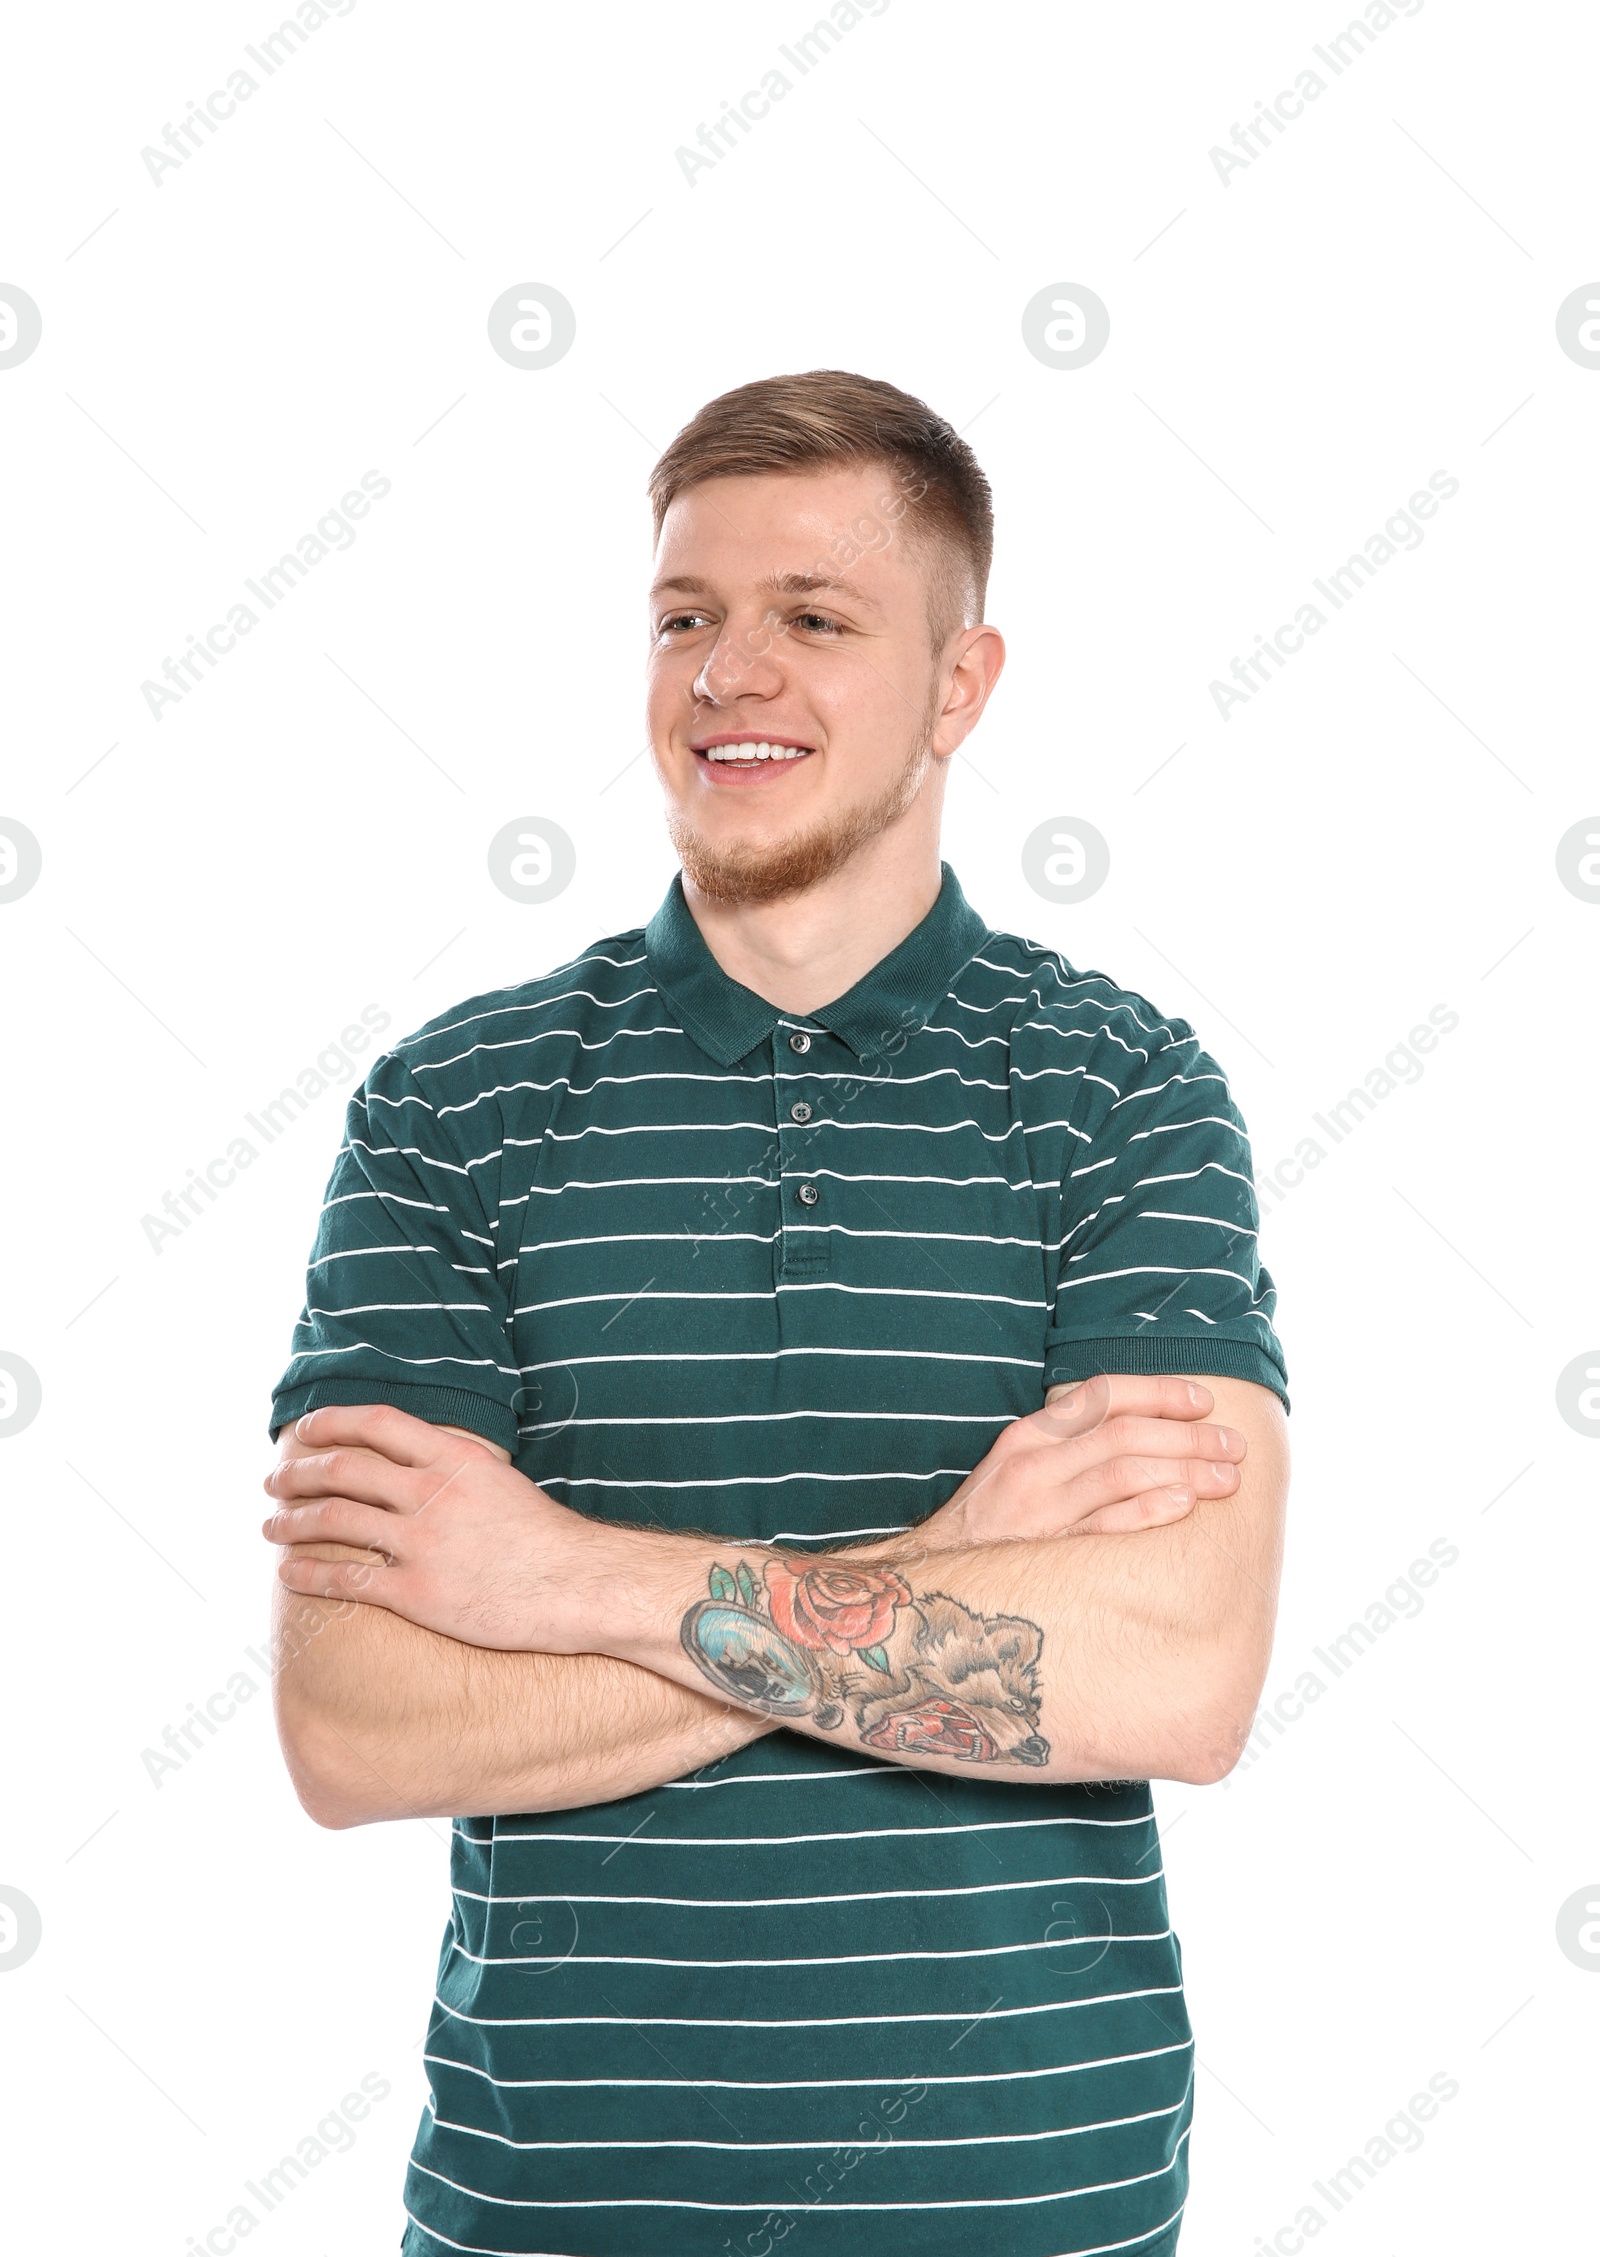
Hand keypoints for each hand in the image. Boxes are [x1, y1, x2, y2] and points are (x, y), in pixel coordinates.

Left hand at [262, 1405, 610, 1651]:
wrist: (579, 1586)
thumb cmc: (546, 1538)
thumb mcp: (500, 1481)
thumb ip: (454, 1468)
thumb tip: (416, 1462)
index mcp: (454, 1459)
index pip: (377, 1423)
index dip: (332, 1422)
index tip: (304, 1430)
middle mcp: (432, 1493)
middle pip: (344, 1469)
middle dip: (298, 1472)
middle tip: (274, 1481)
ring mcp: (423, 1543)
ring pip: (334, 1521)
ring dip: (291, 1522)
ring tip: (271, 1525)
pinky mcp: (418, 1592)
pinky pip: (347, 1580)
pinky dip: (308, 1575)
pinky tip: (288, 1574)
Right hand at [905, 1375, 1246, 1551]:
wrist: (934, 1576)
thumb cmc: (991, 1521)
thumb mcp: (1018, 1466)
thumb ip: (1069, 1444)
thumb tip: (1141, 1428)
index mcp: (1031, 1434)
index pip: (1105, 1395)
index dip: (1160, 1392)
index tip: (1204, 1401)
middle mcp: (1034, 1463)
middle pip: (1126, 1434)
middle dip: (1190, 1436)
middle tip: (1234, 1446)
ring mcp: (1039, 1506)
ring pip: (1124, 1473)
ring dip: (1184, 1470)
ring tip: (1226, 1478)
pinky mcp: (1046, 1549)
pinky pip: (1106, 1524)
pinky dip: (1149, 1510)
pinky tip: (1184, 1505)